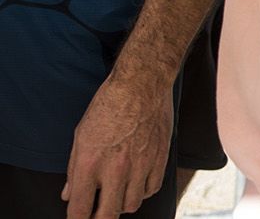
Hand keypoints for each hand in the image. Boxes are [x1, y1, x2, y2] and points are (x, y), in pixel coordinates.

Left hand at [62, 73, 172, 218]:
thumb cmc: (109, 105)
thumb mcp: (81, 135)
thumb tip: (69, 193)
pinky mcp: (160, 158)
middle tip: (97, 214)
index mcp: (89, 164)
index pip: (79, 210)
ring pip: (132, 204)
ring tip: (118, 195)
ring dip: (122, 204)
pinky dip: (143, 191)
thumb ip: (73, 169)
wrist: (142, 84)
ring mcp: (140, 165)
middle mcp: (115, 169)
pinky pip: (151, 189)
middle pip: (107, 215)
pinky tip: (137, 182)